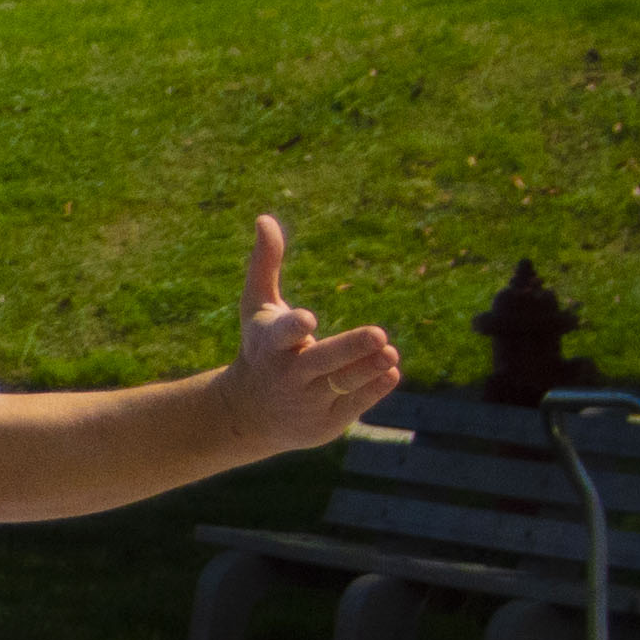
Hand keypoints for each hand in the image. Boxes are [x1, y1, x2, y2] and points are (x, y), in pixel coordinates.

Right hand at [218, 215, 401, 453]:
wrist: (250, 412)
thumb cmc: (259, 348)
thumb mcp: (256, 307)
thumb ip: (264, 264)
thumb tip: (264, 217)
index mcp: (268, 345)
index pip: (280, 336)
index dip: (294, 328)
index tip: (308, 320)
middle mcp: (286, 375)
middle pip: (321, 362)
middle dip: (350, 350)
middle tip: (380, 335)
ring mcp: (305, 402)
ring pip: (343, 383)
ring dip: (368, 368)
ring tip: (389, 353)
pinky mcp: (324, 422)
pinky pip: (354, 403)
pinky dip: (373, 387)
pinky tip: (388, 371)